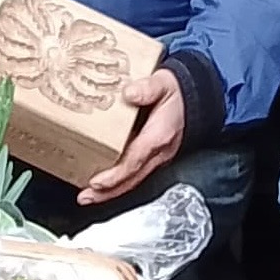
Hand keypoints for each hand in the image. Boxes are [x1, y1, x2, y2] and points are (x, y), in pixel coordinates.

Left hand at [78, 68, 184, 203]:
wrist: (193, 97)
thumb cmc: (176, 92)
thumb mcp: (163, 83)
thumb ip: (147, 87)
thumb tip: (129, 93)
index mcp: (159, 135)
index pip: (136, 160)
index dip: (116, 174)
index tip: (97, 182)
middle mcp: (160, 151)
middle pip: (132, 178)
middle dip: (108, 192)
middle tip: (86, 197)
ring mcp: (158, 157)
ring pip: (133, 180)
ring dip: (110, 191)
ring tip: (88, 196)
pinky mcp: (154, 157)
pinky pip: (136, 174)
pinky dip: (118, 183)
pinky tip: (103, 185)